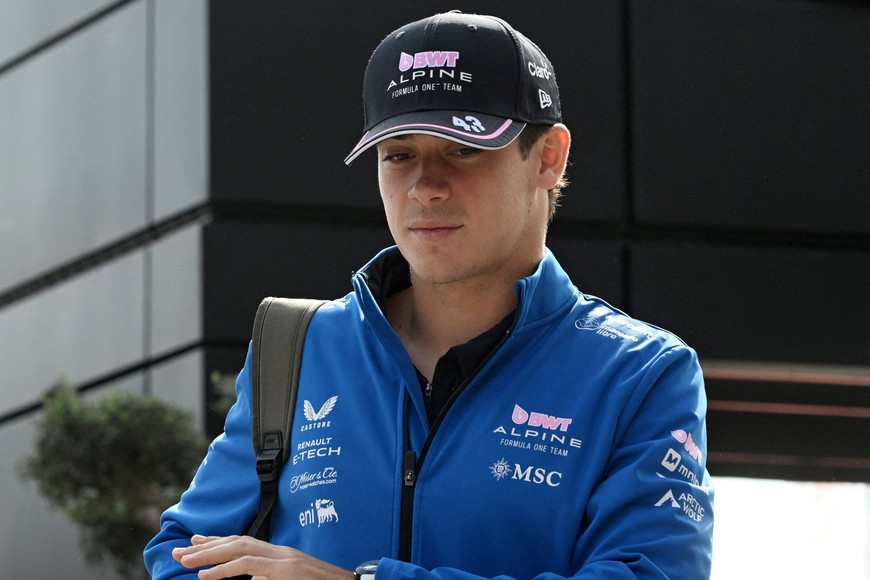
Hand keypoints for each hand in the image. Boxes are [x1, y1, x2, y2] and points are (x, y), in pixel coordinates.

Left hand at [172, 534, 355, 579]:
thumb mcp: (294, 578)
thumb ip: (272, 575)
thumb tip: (253, 579)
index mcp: (281, 555)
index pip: (243, 542)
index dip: (216, 541)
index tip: (192, 542)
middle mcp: (282, 555)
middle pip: (239, 543)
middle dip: (206, 548)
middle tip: (179, 554)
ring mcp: (287, 565)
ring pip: (244, 554)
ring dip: (213, 559)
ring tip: (190, 566)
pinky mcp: (291, 575)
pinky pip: (258, 572)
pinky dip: (234, 573)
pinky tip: (213, 577)